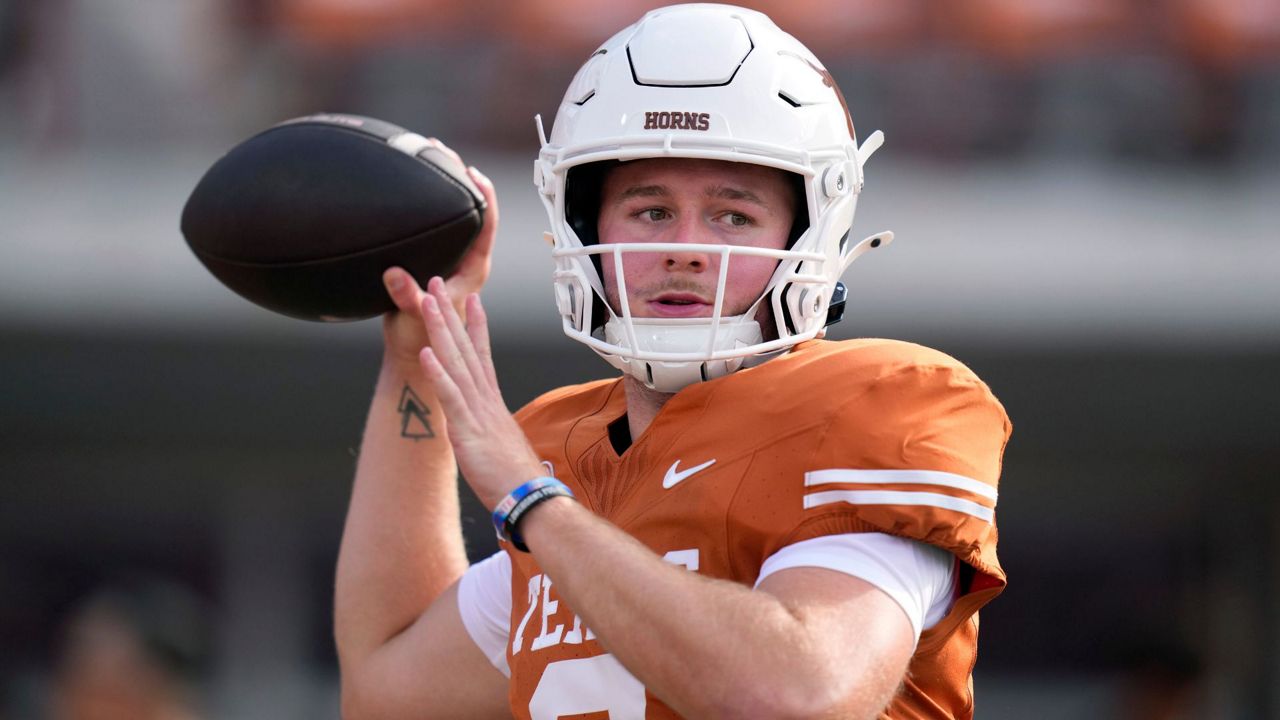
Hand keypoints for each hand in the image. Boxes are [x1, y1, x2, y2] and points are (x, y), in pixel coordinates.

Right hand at [381, 140, 497, 366]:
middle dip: (458, 177)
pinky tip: (406, 187)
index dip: (484, 195)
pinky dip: (424, 203)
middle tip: (438, 149)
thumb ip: (408, 297)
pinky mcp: (433, 263)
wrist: (415, 356)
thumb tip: (395, 274)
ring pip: (454, 215)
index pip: (488, 223)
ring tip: (424, 155)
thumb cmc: (424, 341)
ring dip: (442, 186)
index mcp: (474, 269)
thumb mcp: (415, 318)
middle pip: (473, 211)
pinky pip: (434, 225)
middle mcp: (467, 260)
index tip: (471, 171)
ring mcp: (450, 260)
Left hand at [417, 276, 543, 509]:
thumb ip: (493, 433)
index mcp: (493, 405)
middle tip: (439, 282)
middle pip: (466, 349)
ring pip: (456, 364)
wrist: (532, 500)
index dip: (475, 326)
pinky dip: (438, 374)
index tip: (471, 299)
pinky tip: (427, 353)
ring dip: (441, 331)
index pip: (483, 356)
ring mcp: (478, 414)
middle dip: (451, 314)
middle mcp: (486, 401)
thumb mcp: (502, 448)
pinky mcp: (469, 432)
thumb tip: (489, 433)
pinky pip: (451, 398)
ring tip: (428, 302)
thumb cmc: (518, 481)